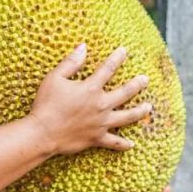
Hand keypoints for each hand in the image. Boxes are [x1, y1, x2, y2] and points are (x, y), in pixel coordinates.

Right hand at [27, 44, 151, 155]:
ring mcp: (101, 123)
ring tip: (148, 107)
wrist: (43, 133)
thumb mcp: (55, 78)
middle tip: (146, 79)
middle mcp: (101, 105)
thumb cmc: (46, 104)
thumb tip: (83, 47)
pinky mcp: (97, 138)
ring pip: (126, 117)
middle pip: (125, 93)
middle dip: (137, 84)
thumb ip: (71, 62)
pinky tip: (132, 144)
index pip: (108, 69)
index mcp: (91, 89)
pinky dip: (123, 144)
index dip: (117, 58)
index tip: (124, 51)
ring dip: (139, 112)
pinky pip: (114, 142)